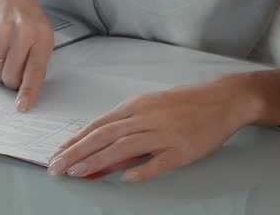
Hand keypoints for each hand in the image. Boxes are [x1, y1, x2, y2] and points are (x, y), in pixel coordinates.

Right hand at [0, 0, 53, 111]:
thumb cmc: (26, 19)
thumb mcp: (41, 35)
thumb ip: (38, 62)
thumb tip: (26, 92)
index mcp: (41, 36)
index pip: (34, 71)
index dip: (28, 92)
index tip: (22, 107)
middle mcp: (22, 32)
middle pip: (10, 76)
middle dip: (11, 79)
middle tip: (13, 67)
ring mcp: (0, 30)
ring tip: (4, 54)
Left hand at [46, 80, 252, 182]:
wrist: (221, 100)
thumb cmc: (183, 104)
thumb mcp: (150, 107)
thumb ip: (126, 126)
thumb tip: (99, 147)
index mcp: (136, 106)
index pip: (98, 125)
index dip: (76, 140)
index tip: (58, 153)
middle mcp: (146, 117)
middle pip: (105, 135)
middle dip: (78, 151)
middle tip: (58, 166)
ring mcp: (164, 133)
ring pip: (124, 147)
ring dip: (98, 160)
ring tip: (79, 172)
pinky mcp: (182, 149)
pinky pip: (158, 161)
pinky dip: (141, 169)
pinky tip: (125, 178)